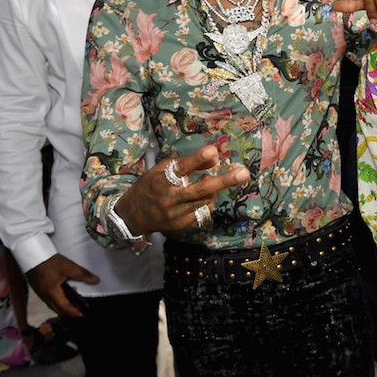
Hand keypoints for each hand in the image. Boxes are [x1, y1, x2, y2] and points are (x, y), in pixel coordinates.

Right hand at [26, 254, 97, 318]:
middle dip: (70, 312)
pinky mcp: (39, 290)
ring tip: (75, 300)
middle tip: (80, 310)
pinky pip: (50, 300)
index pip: (65, 309)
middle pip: (58, 310)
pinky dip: (59, 300)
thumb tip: (96, 280)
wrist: (33, 256)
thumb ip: (84, 275)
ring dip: (64, 305)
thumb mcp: (70, 267)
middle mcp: (45, 297)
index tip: (83, 315)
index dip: (75, 313)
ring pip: (53, 305)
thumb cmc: (51, 262)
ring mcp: (40, 294)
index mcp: (52, 293)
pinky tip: (65, 292)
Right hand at [116, 145, 249, 236]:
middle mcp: (169, 197)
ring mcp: (175, 213)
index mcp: (162, 180)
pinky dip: (208, 202)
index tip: (214, 151)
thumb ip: (186, 163)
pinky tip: (205, 196)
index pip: (181, 168)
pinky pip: (202, 212)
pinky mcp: (180, 225)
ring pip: (205, 200)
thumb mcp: (161, 169)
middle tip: (244, 173)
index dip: (197, 159)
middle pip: (201, 189)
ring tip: (212, 181)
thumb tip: (214, 159)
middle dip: (224, 181)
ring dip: (215, 190)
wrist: (132, 215)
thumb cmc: (150, 186)